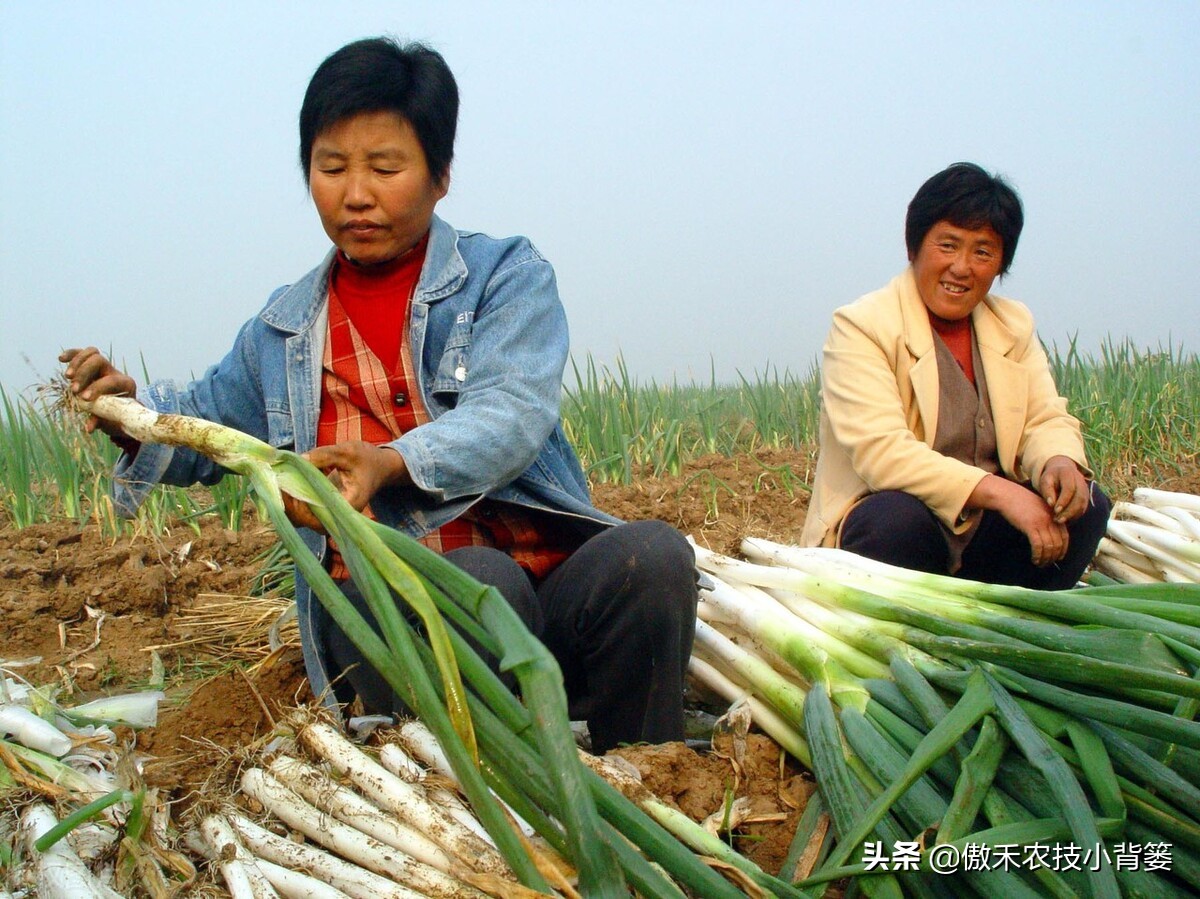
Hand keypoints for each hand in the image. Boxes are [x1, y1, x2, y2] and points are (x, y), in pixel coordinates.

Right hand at [59, 347, 138, 448]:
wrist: (119, 411)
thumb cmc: (116, 417)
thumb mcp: (111, 421)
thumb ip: (101, 421)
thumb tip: (89, 428)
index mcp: (125, 384)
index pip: (112, 380)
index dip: (97, 388)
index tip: (84, 398)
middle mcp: (115, 372)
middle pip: (99, 361)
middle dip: (84, 374)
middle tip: (74, 390)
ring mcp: (103, 367)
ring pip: (92, 353)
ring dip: (77, 363)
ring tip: (68, 377)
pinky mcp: (91, 365)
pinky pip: (81, 354)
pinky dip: (71, 354)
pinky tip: (61, 359)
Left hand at [283, 441, 409, 530]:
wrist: (378, 468)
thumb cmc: (367, 459)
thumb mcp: (349, 451)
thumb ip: (324, 455)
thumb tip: (298, 460)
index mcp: (351, 504)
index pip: (320, 514)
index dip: (300, 502)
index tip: (287, 482)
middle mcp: (339, 516)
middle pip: (306, 521)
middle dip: (289, 501)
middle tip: (279, 477)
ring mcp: (330, 516)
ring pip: (300, 520)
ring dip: (286, 502)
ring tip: (281, 479)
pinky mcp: (322, 512)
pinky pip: (300, 514)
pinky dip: (289, 501)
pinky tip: (286, 483)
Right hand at [968, 474, 1068, 566]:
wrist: (1007, 495)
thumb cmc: (1020, 501)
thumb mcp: (1038, 508)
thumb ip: (1047, 519)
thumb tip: (1048, 535)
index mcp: (1054, 515)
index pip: (1065, 537)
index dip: (1063, 550)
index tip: (1058, 558)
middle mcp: (1051, 519)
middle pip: (1058, 544)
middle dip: (1054, 557)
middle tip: (1047, 564)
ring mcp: (1041, 522)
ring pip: (1049, 547)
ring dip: (1046, 559)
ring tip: (1040, 564)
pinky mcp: (1031, 526)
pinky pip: (1038, 545)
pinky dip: (1038, 555)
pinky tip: (1034, 559)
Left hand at [1038, 456, 1090, 523]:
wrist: (1062, 471)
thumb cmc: (1051, 478)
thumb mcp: (1045, 480)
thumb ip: (1047, 491)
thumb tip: (1051, 504)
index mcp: (1068, 473)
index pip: (1069, 489)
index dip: (1063, 501)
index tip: (1055, 510)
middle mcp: (1080, 481)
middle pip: (1079, 497)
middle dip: (1070, 511)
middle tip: (1058, 519)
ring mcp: (1085, 489)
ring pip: (1083, 504)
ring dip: (1072, 515)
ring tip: (1060, 521)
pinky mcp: (1086, 496)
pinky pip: (1083, 508)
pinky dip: (1075, 515)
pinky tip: (1065, 520)